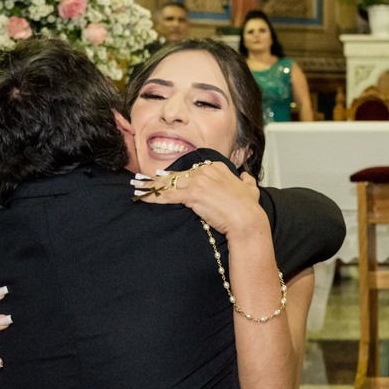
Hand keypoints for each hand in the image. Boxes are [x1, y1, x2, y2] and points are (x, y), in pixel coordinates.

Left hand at [131, 161, 263, 235]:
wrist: (248, 220)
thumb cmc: (249, 208)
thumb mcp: (251, 190)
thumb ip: (247, 182)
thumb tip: (246, 178)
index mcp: (216, 167)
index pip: (190, 171)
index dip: (176, 176)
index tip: (165, 179)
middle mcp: (206, 171)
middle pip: (177, 175)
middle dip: (159, 180)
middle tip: (143, 181)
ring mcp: (198, 182)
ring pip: (169, 183)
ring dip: (151, 186)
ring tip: (137, 187)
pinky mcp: (192, 195)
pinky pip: (168, 195)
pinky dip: (153, 196)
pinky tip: (141, 197)